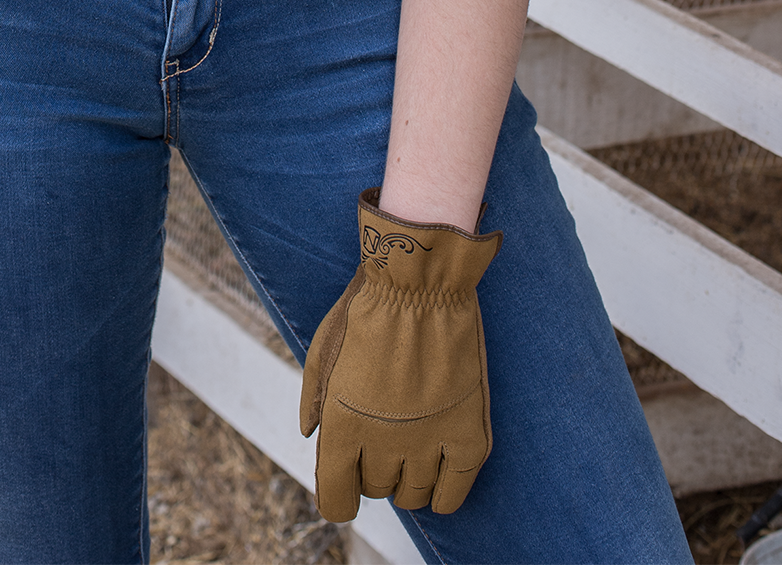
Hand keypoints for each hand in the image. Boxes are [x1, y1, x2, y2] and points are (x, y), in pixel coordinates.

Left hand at [299, 190, 500, 518]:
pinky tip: (438, 468)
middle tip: (381, 434)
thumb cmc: (367, 310)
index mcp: (342, 425)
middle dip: (373, 468)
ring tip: (410, 446)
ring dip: (407, 477)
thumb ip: (314, 399)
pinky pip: (453, 493)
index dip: (339, 493)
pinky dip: (443, 491)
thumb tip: (314, 437)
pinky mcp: (468, 436)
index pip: (336, 502)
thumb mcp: (323, 349)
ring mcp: (428, 442)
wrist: (422, 279)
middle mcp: (383, 443)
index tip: (345, 477)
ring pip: (412, 495)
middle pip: (375, 490)